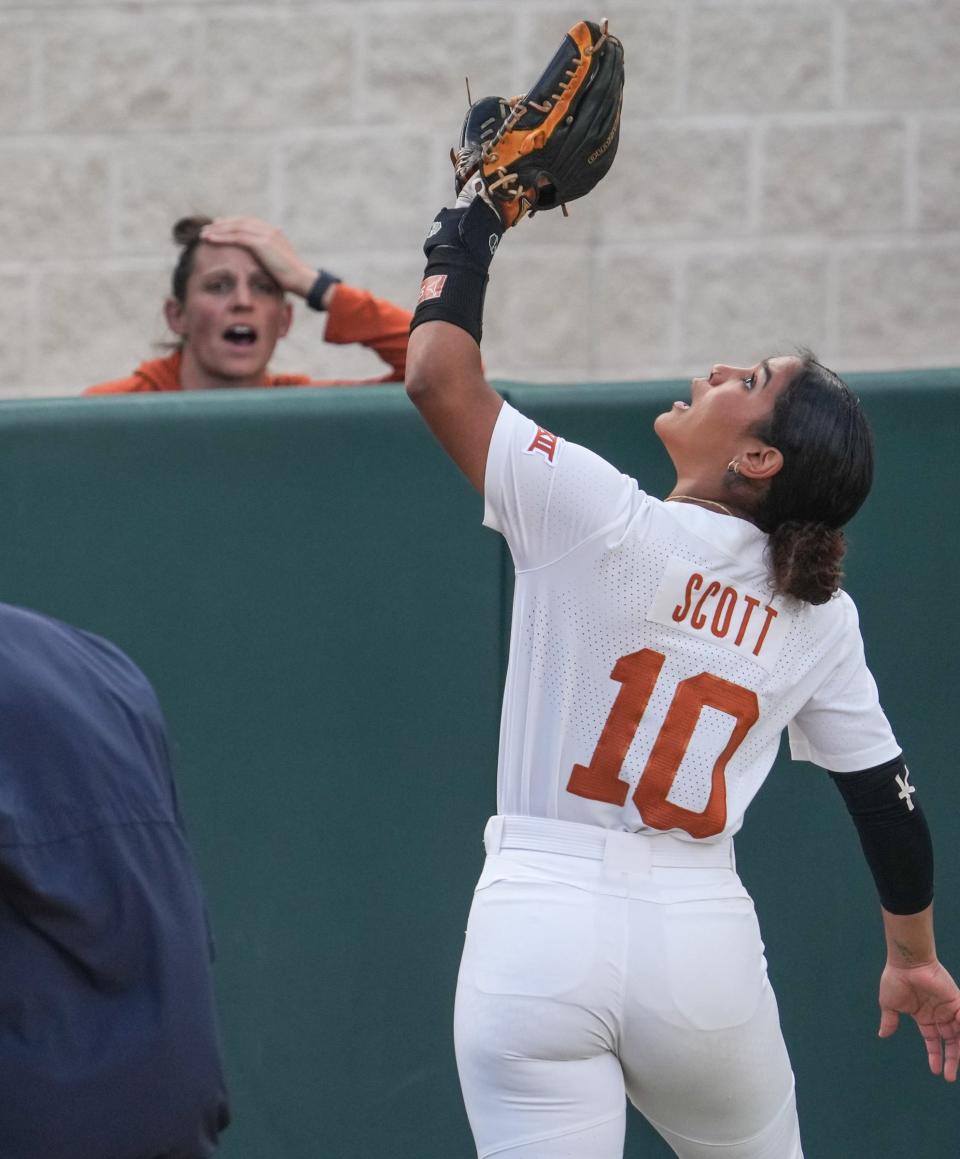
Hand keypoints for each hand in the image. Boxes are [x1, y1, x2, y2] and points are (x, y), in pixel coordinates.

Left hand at [200, 216, 316, 297]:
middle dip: (222, 224)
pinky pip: (236, 237)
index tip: (219, 226)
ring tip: (204, 234)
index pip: (249, 222)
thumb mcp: (279, 264)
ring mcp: (266, 235)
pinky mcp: (262, 243)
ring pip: (236, 227)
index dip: (232, 223)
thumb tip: (263, 264)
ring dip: (218, 230)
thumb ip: (270, 258)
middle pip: (240, 221)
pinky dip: (222, 237)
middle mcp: (270, 229)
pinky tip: (210, 239)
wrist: (302, 280)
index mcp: (274, 232)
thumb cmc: (292, 278)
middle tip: (207, 228)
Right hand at [878, 959, 959, 1080]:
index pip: (933, 1040)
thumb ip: (889, 1020)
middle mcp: (938, 1014)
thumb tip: (882, 1035)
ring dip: (959, 1051)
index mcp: (923, 1016)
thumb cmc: (896, 979)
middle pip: (948, 1041)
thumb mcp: (889, 1004)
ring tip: (957, 1066)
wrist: (907, 962)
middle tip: (950, 1077)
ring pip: (959, 1034)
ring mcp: (949, 1008)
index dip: (935, 1055)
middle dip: (950, 1059)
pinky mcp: (957, 1002)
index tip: (936, 1071)